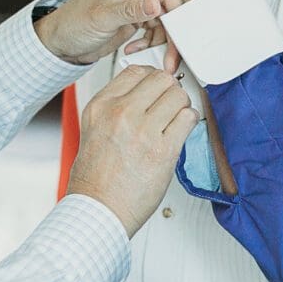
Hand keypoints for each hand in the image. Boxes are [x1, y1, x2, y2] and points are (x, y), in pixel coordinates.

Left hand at [34, 0, 181, 66]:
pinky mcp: (138, 17)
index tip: (179, 38)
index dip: (175, 16)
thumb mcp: (102, 17)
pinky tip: (135, 48)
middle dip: (171, 34)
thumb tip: (154, 3)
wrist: (62, 41)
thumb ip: (130, 10)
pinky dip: (152, 43)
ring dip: (162, 41)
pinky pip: (158, 30)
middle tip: (172, 56)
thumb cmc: (73, 23)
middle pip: (170, 8)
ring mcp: (139, 1)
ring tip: (148, 54)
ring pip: (167, 22)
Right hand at [67, 65, 197, 236]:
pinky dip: (189, 122)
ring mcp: (143, 130)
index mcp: (101, 106)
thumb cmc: (95, 178)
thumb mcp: (93, 130)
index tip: (156, 90)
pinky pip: (188, 118)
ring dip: (181, 106)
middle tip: (169, 105)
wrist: (98, 209)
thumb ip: (115, 108)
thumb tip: (143, 94)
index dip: (151, 79)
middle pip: (160, 79)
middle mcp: (120, 113)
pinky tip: (179, 133)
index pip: (135, 71)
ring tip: (174, 121)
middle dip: (169, 90)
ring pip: (178, 95)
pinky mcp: (163, 150)